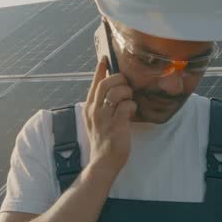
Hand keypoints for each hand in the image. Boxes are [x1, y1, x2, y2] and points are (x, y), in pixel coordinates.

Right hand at [84, 56, 135, 175]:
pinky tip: (132, 111)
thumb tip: (115, 90)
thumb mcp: (97, 121)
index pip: (94, 83)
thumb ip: (102, 106)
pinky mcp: (116, 125)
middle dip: (119, 79)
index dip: (100, 69)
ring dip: (127, 92)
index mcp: (89, 108)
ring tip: (130, 99)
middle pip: (106, 84)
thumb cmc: (103, 141)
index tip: (105, 58)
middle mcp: (94, 111)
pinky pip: (127, 106)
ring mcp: (105, 118)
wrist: (103, 162)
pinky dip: (132, 105)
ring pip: (117, 92)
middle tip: (127, 84)